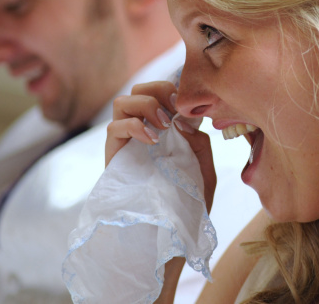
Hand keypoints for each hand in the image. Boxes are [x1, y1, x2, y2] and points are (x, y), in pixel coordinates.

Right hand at [105, 81, 215, 211]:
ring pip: (122, 101)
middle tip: (174, 109)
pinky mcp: (113, 154)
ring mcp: (125, 140)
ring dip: (145, 105)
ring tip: (164, 126)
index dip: (171, 87)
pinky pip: (114, 127)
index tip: (186, 102)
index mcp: (163, 127)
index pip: (159, 91)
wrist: (171, 231)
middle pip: (138, 88)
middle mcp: (142, 128)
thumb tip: (182, 122)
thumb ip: (199, 143)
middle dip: (158, 90)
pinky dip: (135, 126)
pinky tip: (152, 141)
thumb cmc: (189, 201)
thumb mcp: (205, 168)